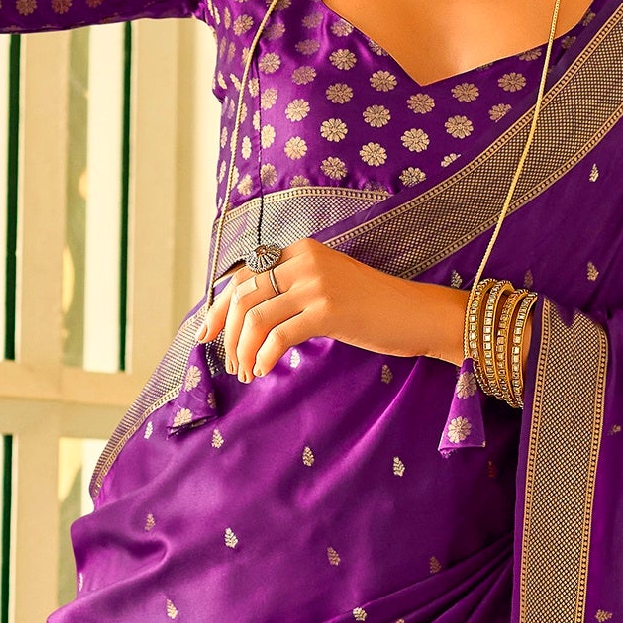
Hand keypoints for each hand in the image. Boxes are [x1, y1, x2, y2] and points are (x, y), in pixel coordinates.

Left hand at [196, 238, 469, 383]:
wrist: (417, 314)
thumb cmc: (371, 306)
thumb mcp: (325, 285)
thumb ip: (290, 290)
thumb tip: (245, 317)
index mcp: (300, 250)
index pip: (243, 277)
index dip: (219, 308)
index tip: (206, 334)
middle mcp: (304, 261)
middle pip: (243, 297)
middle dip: (228, 335)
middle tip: (230, 364)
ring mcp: (317, 284)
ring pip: (256, 319)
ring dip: (244, 351)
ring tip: (247, 372)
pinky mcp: (328, 310)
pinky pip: (279, 336)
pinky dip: (264, 357)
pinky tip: (264, 370)